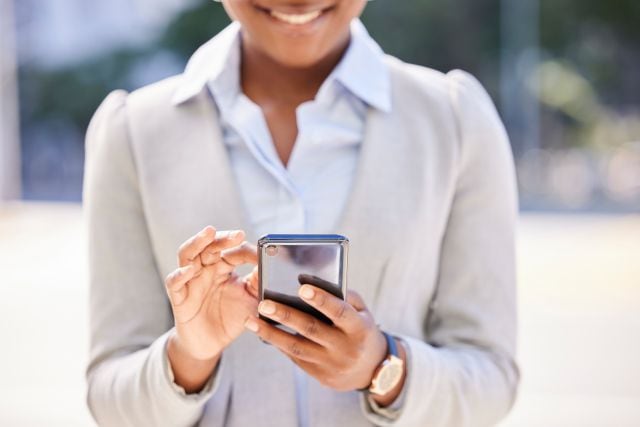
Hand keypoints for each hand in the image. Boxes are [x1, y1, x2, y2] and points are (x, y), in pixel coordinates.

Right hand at [165, 226, 257, 360]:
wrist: (211, 344)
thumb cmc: (231, 318)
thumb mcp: (252, 299)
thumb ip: (260, 281)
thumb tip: (271, 262)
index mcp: (223, 268)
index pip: (231, 250)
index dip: (243, 249)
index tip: (261, 249)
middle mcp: (205, 270)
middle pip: (209, 246)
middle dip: (222, 238)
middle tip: (237, 234)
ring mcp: (190, 281)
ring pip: (187, 255)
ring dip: (197, 243)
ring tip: (209, 233)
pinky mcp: (179, 298)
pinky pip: (174, 282)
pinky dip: (179, 275)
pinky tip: (188, 270)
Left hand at [244, 285, 388, 392]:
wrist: (369, 370)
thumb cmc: (361, 330)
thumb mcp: (362, 312)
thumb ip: (344, 297)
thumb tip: (314, 281)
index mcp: (359, 328)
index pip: (339, 312)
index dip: (321, 300)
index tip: (302, 287)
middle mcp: (344, 348)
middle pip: (311, 329)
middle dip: (286, 315)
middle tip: (264, 303)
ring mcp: (330, 363)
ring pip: (296, 347)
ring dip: (271, 333)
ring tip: (251, 320)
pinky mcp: (318, 374)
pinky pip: (294, 356)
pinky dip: (277, 342)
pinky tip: (262, 331)